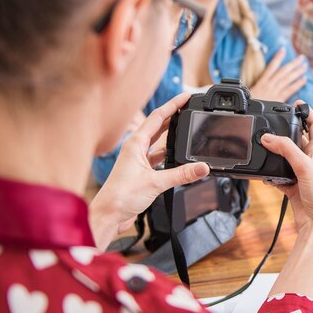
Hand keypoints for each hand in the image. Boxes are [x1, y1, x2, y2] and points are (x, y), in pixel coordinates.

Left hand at [90, 92, 209, 248]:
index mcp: (135, 143)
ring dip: (172, 136)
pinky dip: (170, 156)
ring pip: (159, 143)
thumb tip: (203, 167)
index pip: (157, 117)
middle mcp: (136, 149)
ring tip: (188, 128)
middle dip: (174, 117)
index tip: (186, 96)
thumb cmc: (121, 196)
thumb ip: (182, 174)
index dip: (173, 105)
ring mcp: (138, 160)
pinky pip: (159, 158)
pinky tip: (179, 156)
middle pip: (159, 127)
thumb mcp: (156, 183)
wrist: (109, 215)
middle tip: (190, 108)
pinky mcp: (142, 172)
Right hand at [249, 49, 308, 101]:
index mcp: (262, 81)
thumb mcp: (251, 92)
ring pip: (288, 79)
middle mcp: (269, 84)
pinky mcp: (278, 99)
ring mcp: (274, 91)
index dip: (277, 57)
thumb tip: (263, 82)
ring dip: (297, 72)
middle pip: (283, 71)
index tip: (283, 50)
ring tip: (305, 66)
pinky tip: (304, 79)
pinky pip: (290, 90)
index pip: (271, 66)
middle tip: (302, 57)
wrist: (248, 113)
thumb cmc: (250, 104)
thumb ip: (259, 86)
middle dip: (293, 63)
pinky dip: (298, 84)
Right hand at [259, 102, 312, 237]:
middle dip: (285, 132)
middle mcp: (311, 161)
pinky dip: (271, 174)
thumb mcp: (305, 166)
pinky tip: (264, 175)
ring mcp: (302, 175)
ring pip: (286, 158)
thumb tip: (268, 137)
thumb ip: (286, 149)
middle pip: (298, 140)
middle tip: (271, 125)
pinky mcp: (293, 188)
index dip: (308, 113)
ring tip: (262, 147)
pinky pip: (279, 176)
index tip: (297, 103)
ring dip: (275, 153)